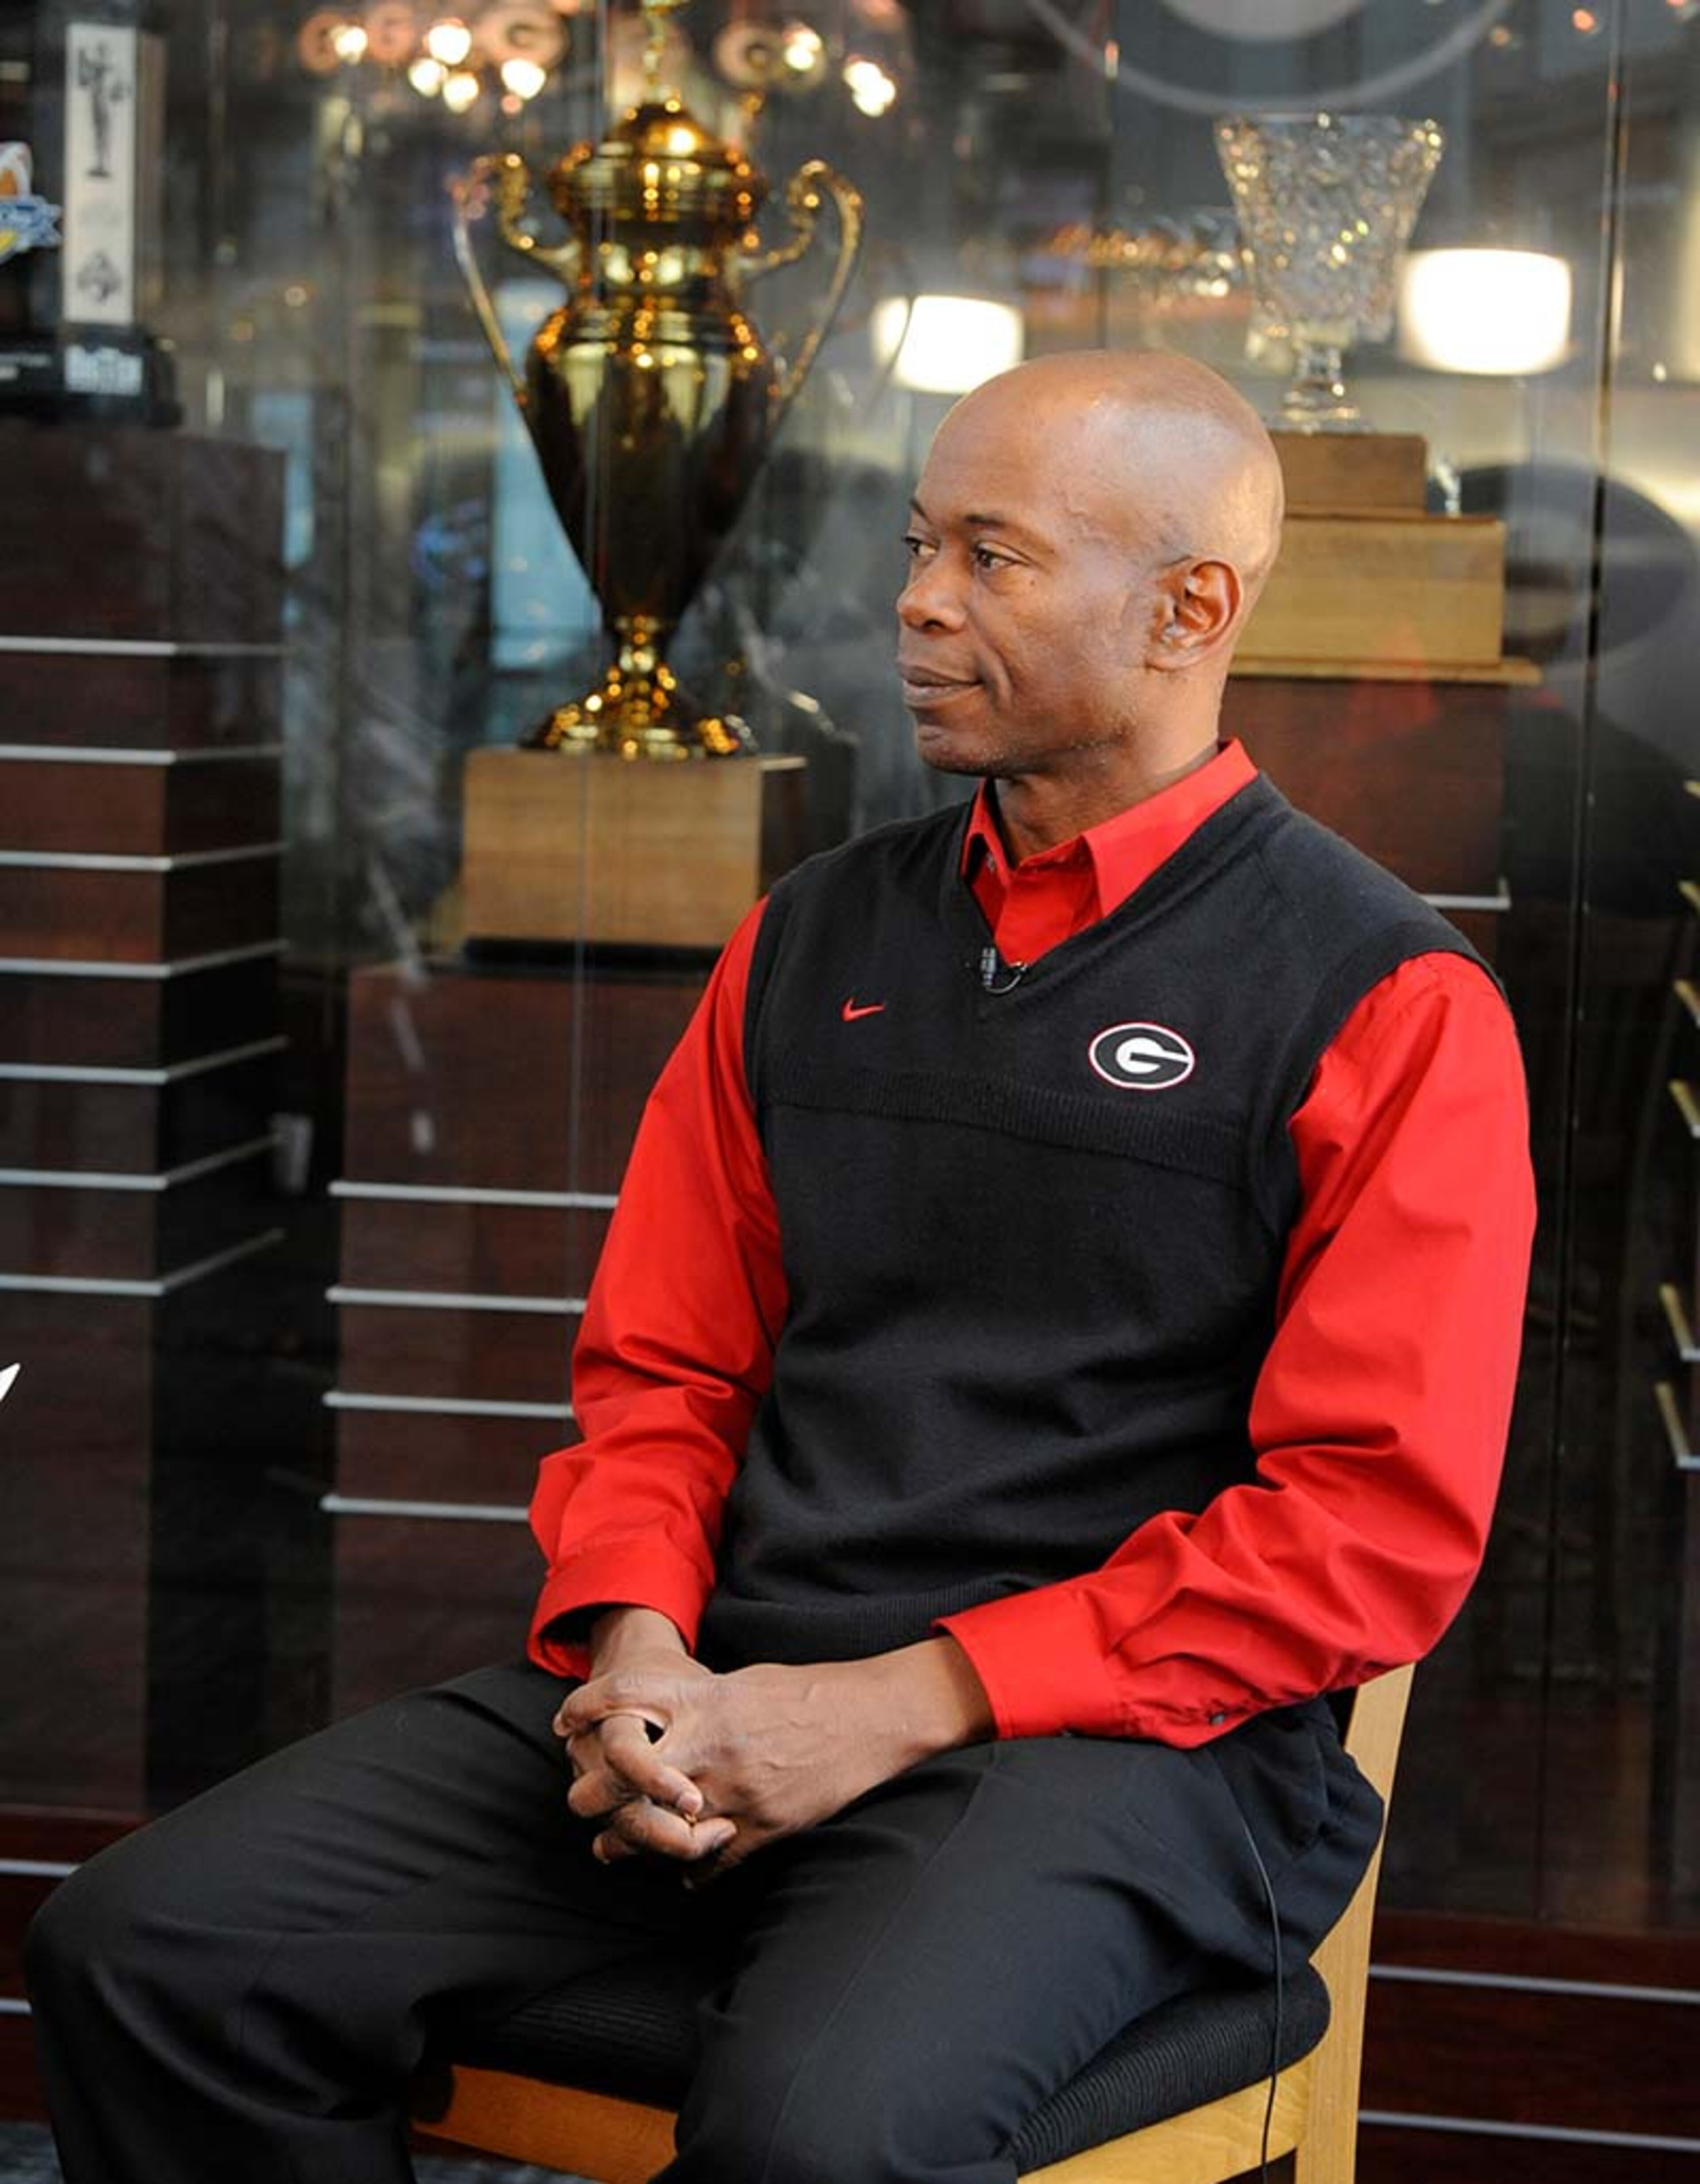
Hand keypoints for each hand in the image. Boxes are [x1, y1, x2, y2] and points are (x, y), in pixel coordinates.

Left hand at [558, 1637, 992, 1875]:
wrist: (870, 1717)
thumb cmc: (806, 1693)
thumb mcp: (743, 1682)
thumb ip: (698, 1701)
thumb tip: (658, 1714)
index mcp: (706, 1700)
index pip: (624, 1699)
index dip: (583, 1710)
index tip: (564, 1725)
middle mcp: (711, 1745)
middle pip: (623, 1777)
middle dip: (592, 1795)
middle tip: (581, 1802)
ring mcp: (735, 1791)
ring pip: (658, 1832)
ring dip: (630, 1842)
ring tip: (613, 1846)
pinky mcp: (762, 1827)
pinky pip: (709, 1864)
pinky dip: (690, 1872)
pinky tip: (682, 1871)